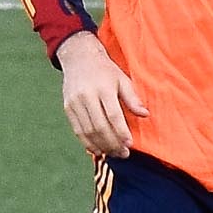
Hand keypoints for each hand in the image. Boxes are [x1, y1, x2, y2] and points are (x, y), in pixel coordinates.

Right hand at [57, 31, 149, 159]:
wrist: (79, 58)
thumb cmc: (105, 70)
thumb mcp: (122, 79)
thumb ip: (132, 98)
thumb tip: (145, 114)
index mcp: (103, 88)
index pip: (113, 115)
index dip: (121, 132)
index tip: (129, 144)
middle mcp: (87, 96)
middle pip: (99, 126)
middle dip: (112, 143)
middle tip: (124, 154)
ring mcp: (75, 103)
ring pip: (87, 131)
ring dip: (101, 146)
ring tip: (113, 153)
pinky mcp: (68, 108)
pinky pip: (77, 130)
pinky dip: (87, 143)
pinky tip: (98, 150)